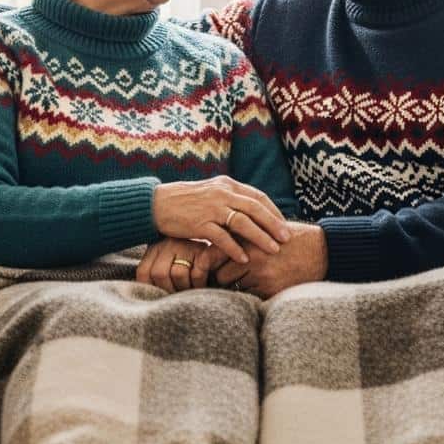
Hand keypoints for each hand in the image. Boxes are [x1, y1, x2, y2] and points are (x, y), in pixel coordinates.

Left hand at [135, 237, 217, 292]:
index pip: (143, 272)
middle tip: (179, 295)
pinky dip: (199, 283)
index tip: (160, 296)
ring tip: (190, 290)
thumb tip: (145, 297)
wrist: (218, 242)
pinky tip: (202, 284)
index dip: (150, 288)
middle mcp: (168, 244)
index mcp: (155, 248)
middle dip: (170, 290)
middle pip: (159, 274)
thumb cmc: (189, 264)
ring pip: (178, 274)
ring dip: (186, 288)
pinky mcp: (203, 250)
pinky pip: (197, 273)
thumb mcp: (167, 266)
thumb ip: (156, 275)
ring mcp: (185, 245)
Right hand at [152, 178, 291, 263]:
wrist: (156, 204)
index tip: (284, 225)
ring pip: (243, 223)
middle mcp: (221, 193)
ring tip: (273, 250)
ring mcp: (211, 208)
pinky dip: (235, 249)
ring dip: (260, 237)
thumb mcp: (211, 193)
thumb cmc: (185, 202)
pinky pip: (222, 237)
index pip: (257, 197)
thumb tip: (252, 211)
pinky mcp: (199, 223)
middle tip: (287, 238)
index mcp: (227, 185)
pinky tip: (244, 259)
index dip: (273, 211)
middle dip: (274, 224)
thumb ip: (230, 199)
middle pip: (255, 208)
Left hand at [215, 222, 327, 298]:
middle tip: (219, 282)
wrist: (322, 250)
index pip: (212, 256)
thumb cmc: (291, 238)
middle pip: (219, 276)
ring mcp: (262, 275)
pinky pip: (250, 299)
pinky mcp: (272, 290)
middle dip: (218, 280)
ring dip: (234, 290)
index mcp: (247, 238)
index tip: (206, 270)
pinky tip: (254, 292)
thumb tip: (212, 248)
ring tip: (237, 288)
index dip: (206, 265)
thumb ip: (240, 236)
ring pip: (233, 290)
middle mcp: (252, 257)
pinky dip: (248, 298)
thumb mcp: (263, 229)